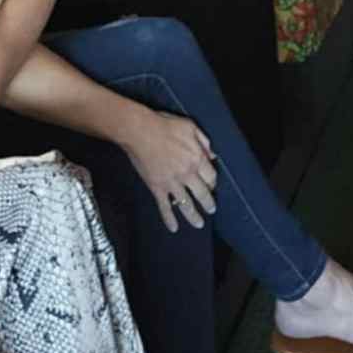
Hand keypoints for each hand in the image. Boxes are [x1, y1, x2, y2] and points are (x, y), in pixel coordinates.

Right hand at [123, 107, 217, 232]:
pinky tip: (173, 228)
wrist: (140, 131)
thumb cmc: (164, 125)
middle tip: (211, 210)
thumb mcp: (191, 127)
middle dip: (208, 204)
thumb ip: (204, 141)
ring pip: (186, 204)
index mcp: (197, 158)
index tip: (212, 186)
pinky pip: (165, 207)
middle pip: (202, 193)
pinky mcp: (157, 188)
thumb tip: (213, 155)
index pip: (211, 177)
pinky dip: (169, 219)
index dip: (213, 183)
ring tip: (199, 224)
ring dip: (194, 216)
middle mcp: (187, 174)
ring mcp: (172, 183)